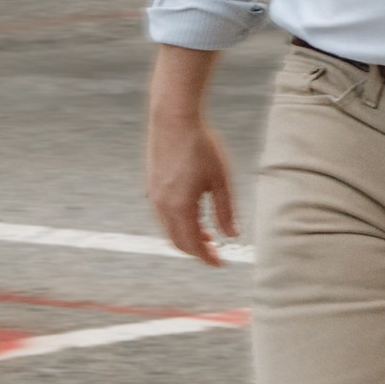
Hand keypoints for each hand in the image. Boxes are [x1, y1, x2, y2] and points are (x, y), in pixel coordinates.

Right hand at [146, 115, 243, 267]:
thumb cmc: (200, 146)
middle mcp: (161, 206)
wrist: (173, 119)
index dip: (207, 258)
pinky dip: (178, 223)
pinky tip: (194, 214)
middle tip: (215, 252)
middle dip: (196, 251)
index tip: (221, 264)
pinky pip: (163, 215)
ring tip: (208, 234)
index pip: (192, 244)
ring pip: (168, 229)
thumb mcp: (220, 179)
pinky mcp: (152, 186)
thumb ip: (226, 210)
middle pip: (177, 241)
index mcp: (179, 207)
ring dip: (187, 237)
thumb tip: (232, 235)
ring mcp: (153, 196)